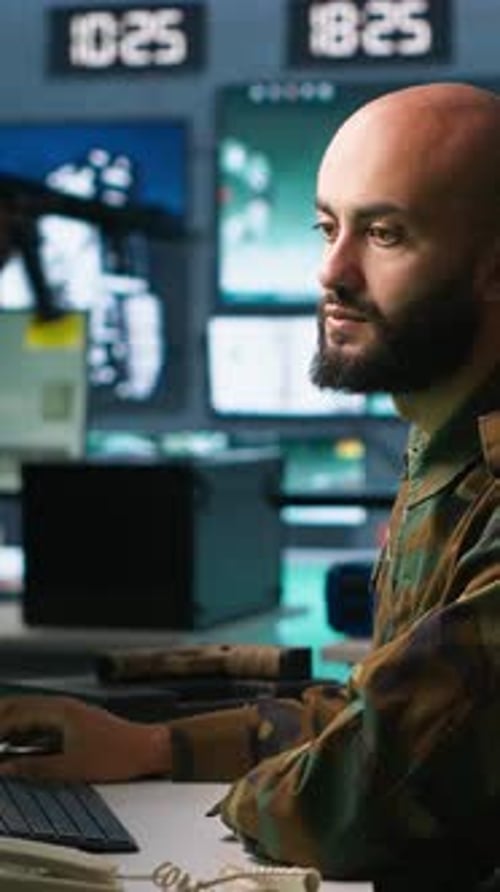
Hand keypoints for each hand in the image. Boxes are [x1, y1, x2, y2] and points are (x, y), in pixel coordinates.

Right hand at [0, 695, 170, 781]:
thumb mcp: (72, 768)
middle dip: (1, 719)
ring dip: (11, 725)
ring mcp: (70, 713)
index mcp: (60, 710)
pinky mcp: (76, 723)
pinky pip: (43, 722)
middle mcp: (63, 707)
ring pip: (31, 714)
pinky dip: (26, 731)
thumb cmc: (117, 755)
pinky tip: (18, 744)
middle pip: (21, 708)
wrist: (148, 748)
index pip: (16, 714)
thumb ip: (35, 768)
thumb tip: (7, 769)